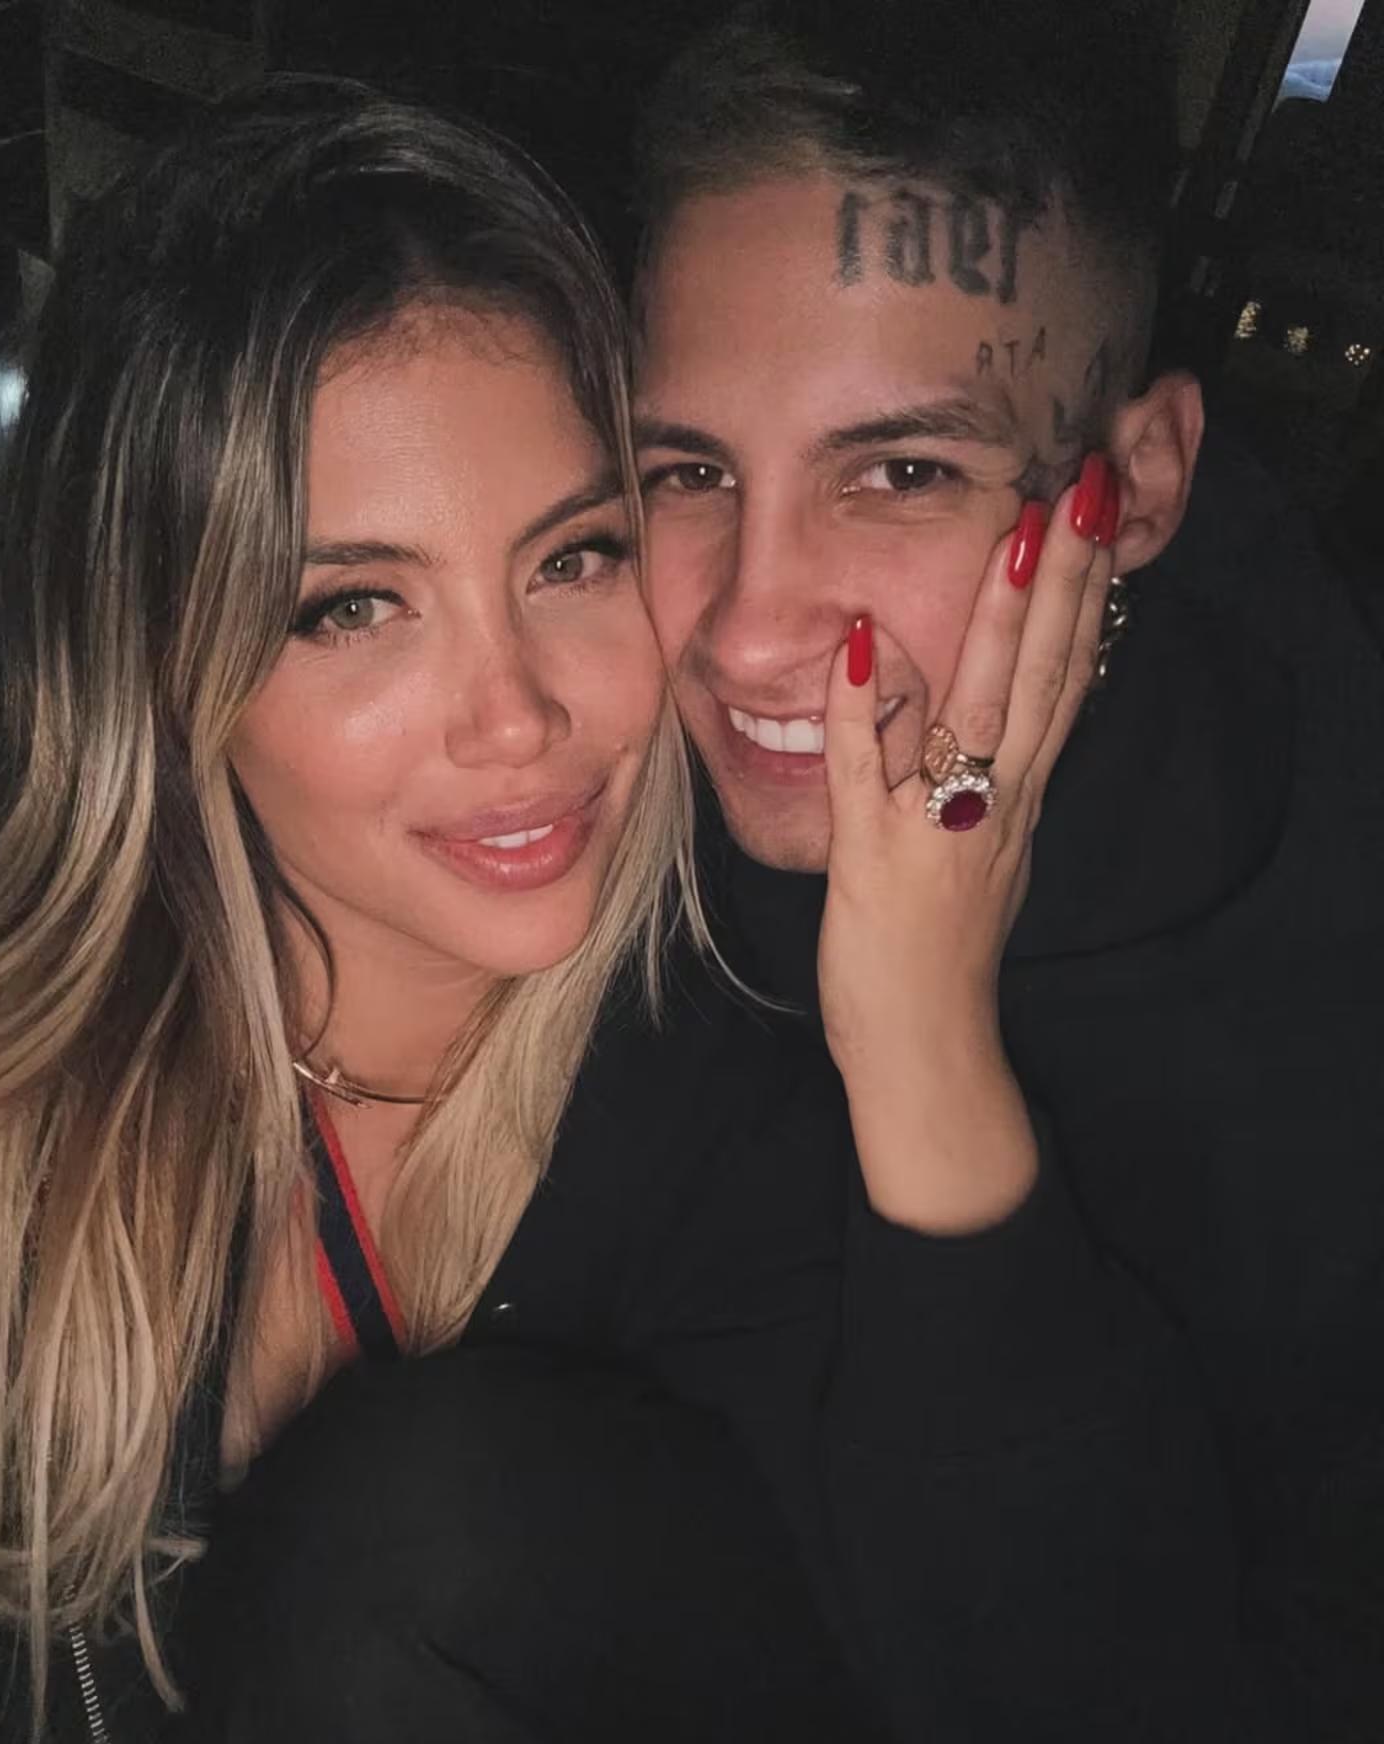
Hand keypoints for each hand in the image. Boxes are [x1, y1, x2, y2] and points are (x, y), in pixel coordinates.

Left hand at [817, 461, 1118, 1232]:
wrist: (927, 1050)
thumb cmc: (941, 952)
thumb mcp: (979, 854)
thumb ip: (983, 782)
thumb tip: (973, 714)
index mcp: (1018, 798)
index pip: (1065, 680)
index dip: (1082, 596)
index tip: (1093, 514)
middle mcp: (994, 804)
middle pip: (1045, 678)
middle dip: (1067, 579)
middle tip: (1088, 485)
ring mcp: (938, 830)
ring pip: (982, 714)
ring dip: (1002, 623)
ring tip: (1023, 534)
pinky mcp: (875, 862)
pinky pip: (865, 777)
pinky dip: (863, 712)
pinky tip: (860, 644)